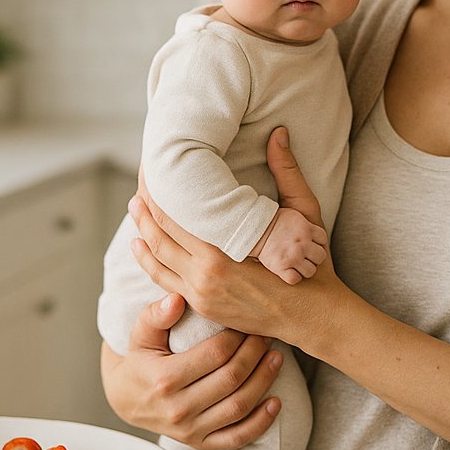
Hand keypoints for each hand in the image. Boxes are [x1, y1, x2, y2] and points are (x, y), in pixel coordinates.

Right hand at [99, 292, 285, 449]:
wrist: (125, 400)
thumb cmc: (140, 360)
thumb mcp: (141, 334)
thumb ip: (156, 314)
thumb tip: (176, 299)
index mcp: (165, 379)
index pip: (214, 354)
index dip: (237, 336)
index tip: (247, 321)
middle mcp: (178, 408)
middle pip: (231, 379)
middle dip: (254, 353)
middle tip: (266, 335)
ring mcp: (190, 430)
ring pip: (238, 407)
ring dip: (263, 381)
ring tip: (276, 358)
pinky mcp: (200, 444)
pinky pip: (236, 438)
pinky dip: (260, 423)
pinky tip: (276, 403)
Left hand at [130, 127, 337, 340]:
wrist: (314, 317)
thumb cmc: (312, 264)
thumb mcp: (304, 214)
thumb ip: (287, 172)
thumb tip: (279, 132)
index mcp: (223, 249)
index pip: (175, 214)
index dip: (160, 190)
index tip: (154, 170)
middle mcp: (205, 273)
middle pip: (160, 235)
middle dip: (146, 209)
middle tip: (137, 187)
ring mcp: (201, 294)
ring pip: (157, 261)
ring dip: (142, 234)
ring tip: (134, 211)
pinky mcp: (203, 307)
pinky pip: (166, 283)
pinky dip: (151, 263)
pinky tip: (144, 249)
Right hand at [256, 207, 327, 283]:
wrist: (254, 228)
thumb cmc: (273, 220)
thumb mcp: (294, 216)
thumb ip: (306, 224)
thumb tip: (312, 230)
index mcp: (307, 229)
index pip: (323, 239)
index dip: (316, 242)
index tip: (309, 243)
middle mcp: (303, 244)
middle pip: (321, 256)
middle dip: (314, 257)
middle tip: (305, 256)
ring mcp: (293, 257)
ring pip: (311, 271)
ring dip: (305, 269)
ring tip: (297, 265)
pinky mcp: (281, 267)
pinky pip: (295, 279)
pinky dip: (293, 277)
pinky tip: (288, 271)